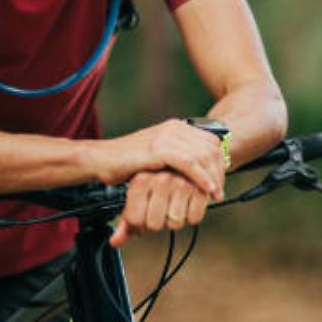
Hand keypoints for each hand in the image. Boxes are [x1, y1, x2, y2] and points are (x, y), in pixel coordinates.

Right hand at [92, 119, 225, 200]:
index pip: (210, 141)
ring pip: (202, 154)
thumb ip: (177, 158)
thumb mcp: (158, 157)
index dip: (219, 163)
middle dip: (219, 171)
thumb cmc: (128, 162)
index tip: (219, 183)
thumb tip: (200, 169)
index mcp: (176, 127)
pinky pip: (189, 162)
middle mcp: (174, 128)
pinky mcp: (158, 149)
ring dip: (213, 176)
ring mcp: (166, 136)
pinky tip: (207, 189)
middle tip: (219, 193)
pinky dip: (201, 176)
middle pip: (210, 148)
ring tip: (215, 195)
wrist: (101, 159)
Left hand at [109, 171, 210, 247]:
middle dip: (158, 223)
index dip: (139, 224)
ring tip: (175, 204)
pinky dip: (191, 215)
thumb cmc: (158, 182)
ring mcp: (182, 184)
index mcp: (141, 180)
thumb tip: (115, 242)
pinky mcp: (201, 189)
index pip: (134, 221)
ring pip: (174, 224)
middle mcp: (161, 180)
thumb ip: (126, 222)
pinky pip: (193, 219)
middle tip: (161, 209)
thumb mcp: (139, 196)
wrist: (188, 162)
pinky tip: (188, 203)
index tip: (143, 214)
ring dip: (175, 219)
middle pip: (154, 225)